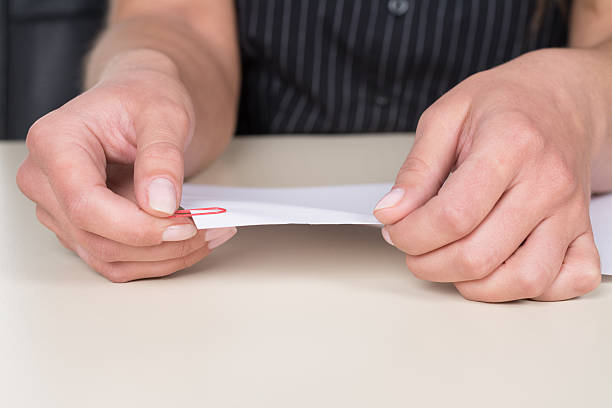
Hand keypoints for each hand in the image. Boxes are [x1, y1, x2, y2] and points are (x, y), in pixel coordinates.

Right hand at [16, 51, 235, 281]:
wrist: (141, 103)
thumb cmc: (144, 97)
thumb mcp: (164, 113)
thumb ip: (162, 155)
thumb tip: (161, 204)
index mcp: (54, 143)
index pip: (85, 205)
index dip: (137, 227)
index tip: (185, 225)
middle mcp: (45, 181)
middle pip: (96, 239)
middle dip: (159, 245)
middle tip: (210, 229)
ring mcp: (60, 209)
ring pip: (108, 258)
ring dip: (164, 257)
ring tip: (209, 234)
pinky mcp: (82, 227)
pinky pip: (117, 260)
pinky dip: (158, 258)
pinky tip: (191, 241)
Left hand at [374, 49, 600, 301]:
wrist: (559, 98)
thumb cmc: (503, 104)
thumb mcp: (445, 117)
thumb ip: (416, 168)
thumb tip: (391, 212)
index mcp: (510, 145)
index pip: (454, 215)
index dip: (413, 234)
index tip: (396, 231)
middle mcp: (547, 182)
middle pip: (480, 254)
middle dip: (430, 264)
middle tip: (414, 250)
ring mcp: (569, 211)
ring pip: (524, 279)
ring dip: (474, 286)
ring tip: (450, 264)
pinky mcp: (583, 229)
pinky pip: (571, 281)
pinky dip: (532, 291)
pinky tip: (501, 271)